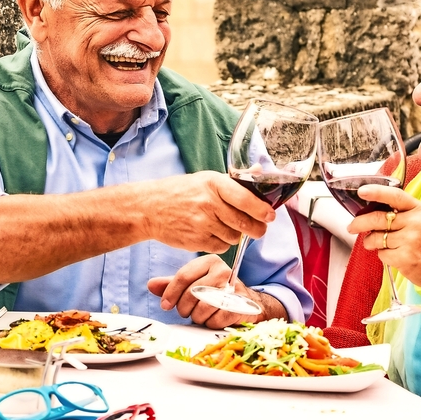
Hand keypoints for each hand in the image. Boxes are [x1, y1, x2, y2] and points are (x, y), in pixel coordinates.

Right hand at [138, 172, 274, 253]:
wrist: (149, 208)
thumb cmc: (180, 191)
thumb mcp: (205, 179)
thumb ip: (233, 181)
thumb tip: (260, 173)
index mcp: (213, 184)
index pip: (245, 199)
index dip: (262, 210)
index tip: (270, 216)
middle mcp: (208, 204)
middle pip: (244, 223)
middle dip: (257, 228)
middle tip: (259, 228)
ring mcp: (202, 224)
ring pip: (234, 237)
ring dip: (236, 234)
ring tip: (226, 226)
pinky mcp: (196, 241)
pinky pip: (221, 247)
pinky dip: (222, 243)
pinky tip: (213, 233)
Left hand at [148, 255, 285, 328]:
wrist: (245, 302)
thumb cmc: (214, 291)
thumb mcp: (192, 283)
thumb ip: (171, 284)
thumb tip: (151, 285)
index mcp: (209, 261)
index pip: (183, 276)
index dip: (170, 293)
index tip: (165, 305)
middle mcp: (223, 271)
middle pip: (192, 294)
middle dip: (184, 308)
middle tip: (186, 311)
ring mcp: (234, 288)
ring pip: (203, 308)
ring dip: (197, 317)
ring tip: (200, 314)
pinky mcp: (241, 305)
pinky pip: (216, 319)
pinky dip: (210, 323)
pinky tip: (212, 318)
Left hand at [346, 184, 420, 291]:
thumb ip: (402, 214)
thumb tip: (370, 211)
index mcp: (419, 209)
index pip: (395, 196)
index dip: (376, 192)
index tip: (361, 191)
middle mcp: (416, 222)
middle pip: (377, 218)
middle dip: (359, 223)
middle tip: (352, 226)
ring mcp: (410, 240)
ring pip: (376, 238)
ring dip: (371, 242)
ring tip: (379, 244)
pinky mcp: (405, 258)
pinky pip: (382, 254)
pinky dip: (384, 256)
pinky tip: (395, 256)